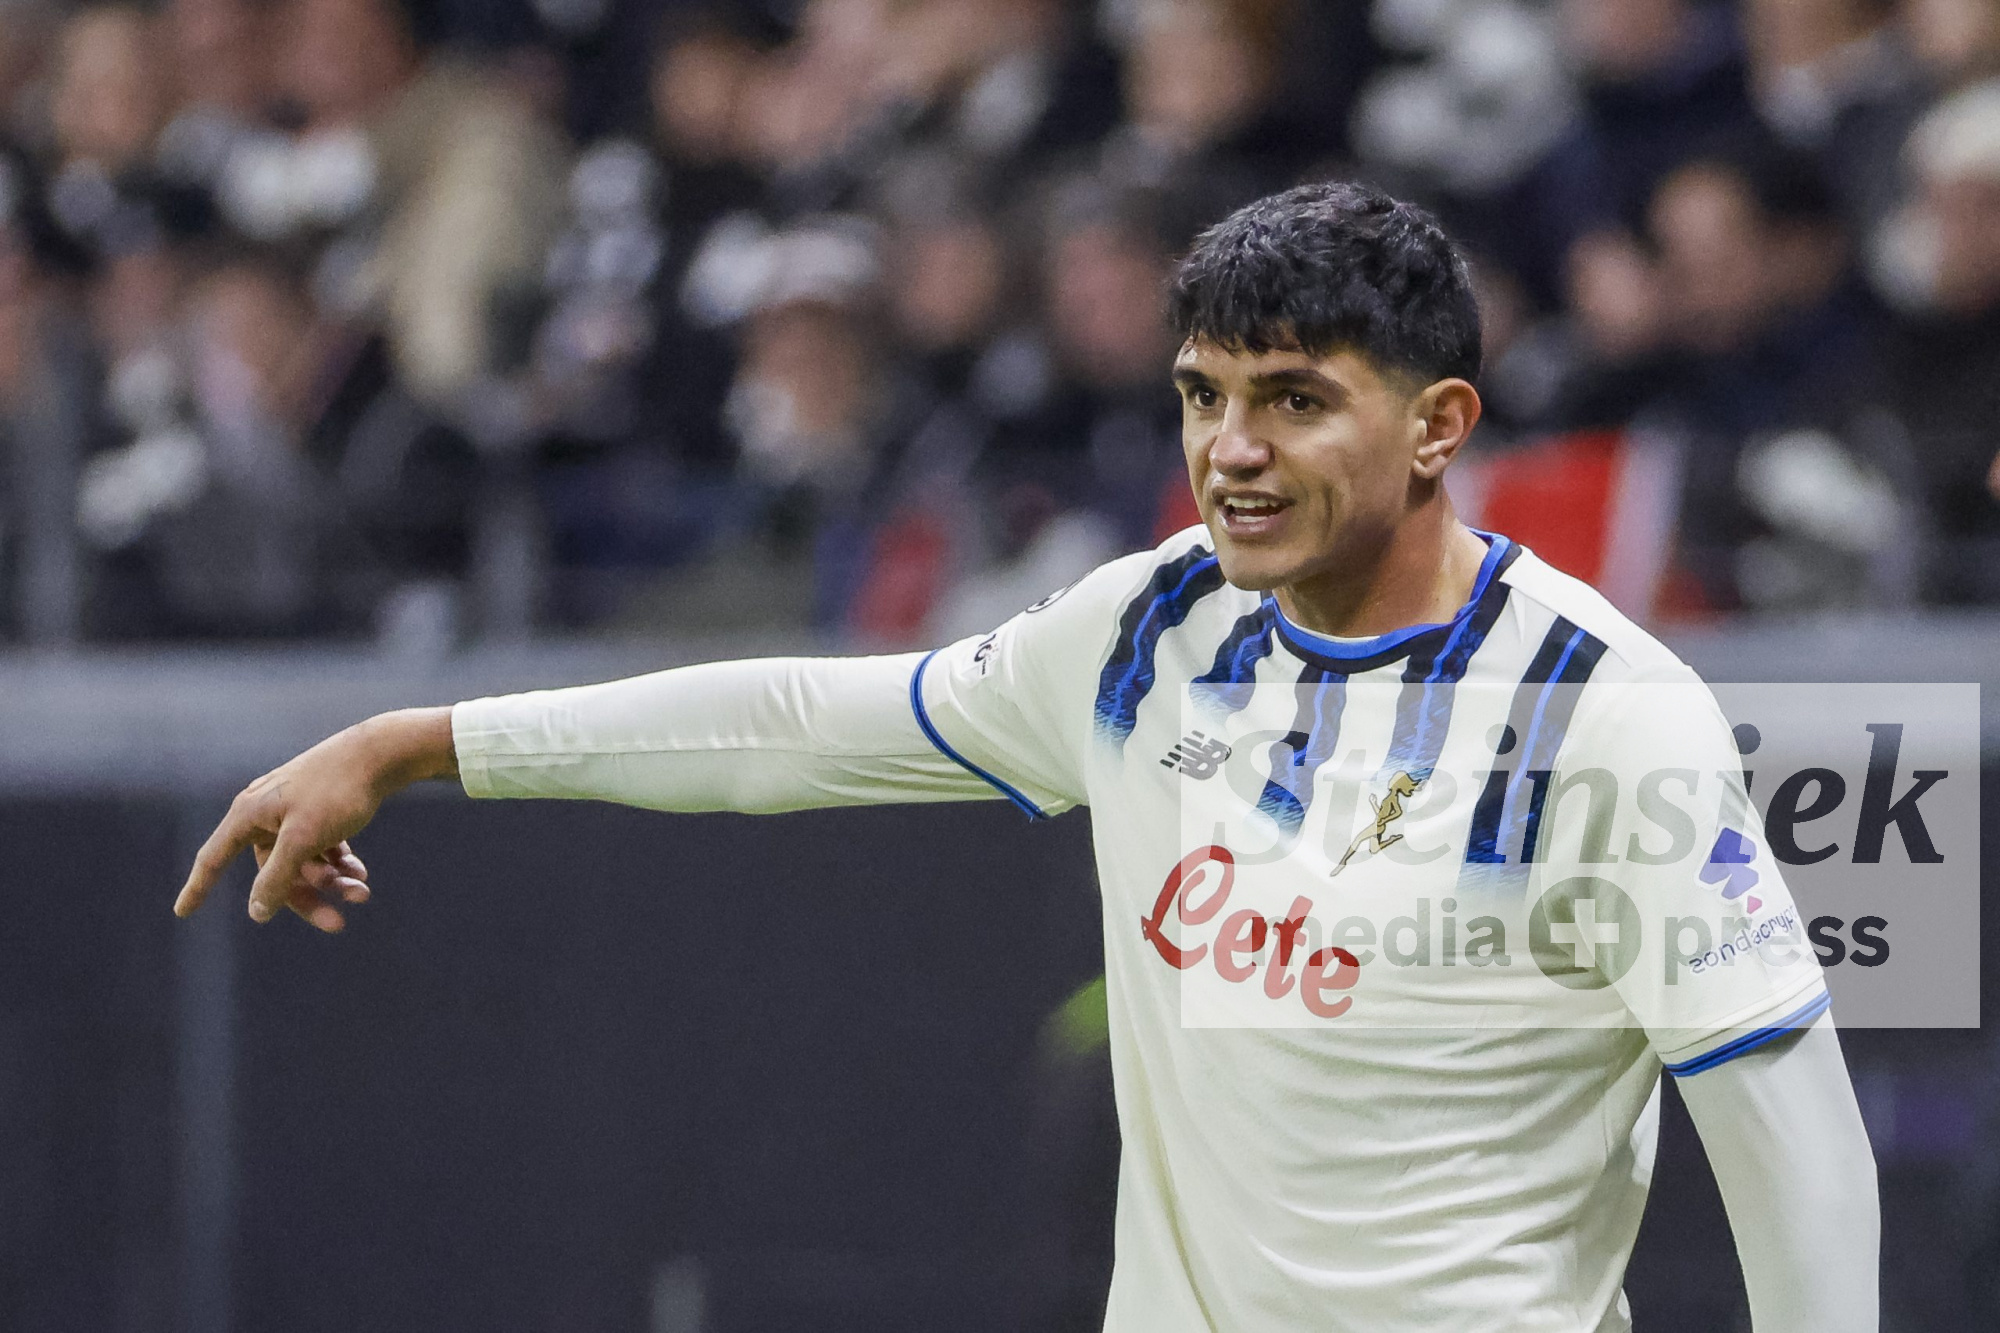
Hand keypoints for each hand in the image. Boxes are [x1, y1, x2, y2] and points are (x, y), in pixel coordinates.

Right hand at [173, 707, 455, 930]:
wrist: (380, 753)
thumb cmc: (336, 793)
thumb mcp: (304, 839)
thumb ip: (277, 876)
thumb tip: (257, 911)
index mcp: (249, 814)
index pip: (214, 858)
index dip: (198, 887)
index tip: (181, 913)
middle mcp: (265, 811)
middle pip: (274, 872)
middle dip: (307, 897)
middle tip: (338, 925)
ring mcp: (292, 809)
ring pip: (303, 861)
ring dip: (330, 882)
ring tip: (362, 892)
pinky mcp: (319, 808)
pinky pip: (321, 847)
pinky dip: (338, 863)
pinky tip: (360, 875)